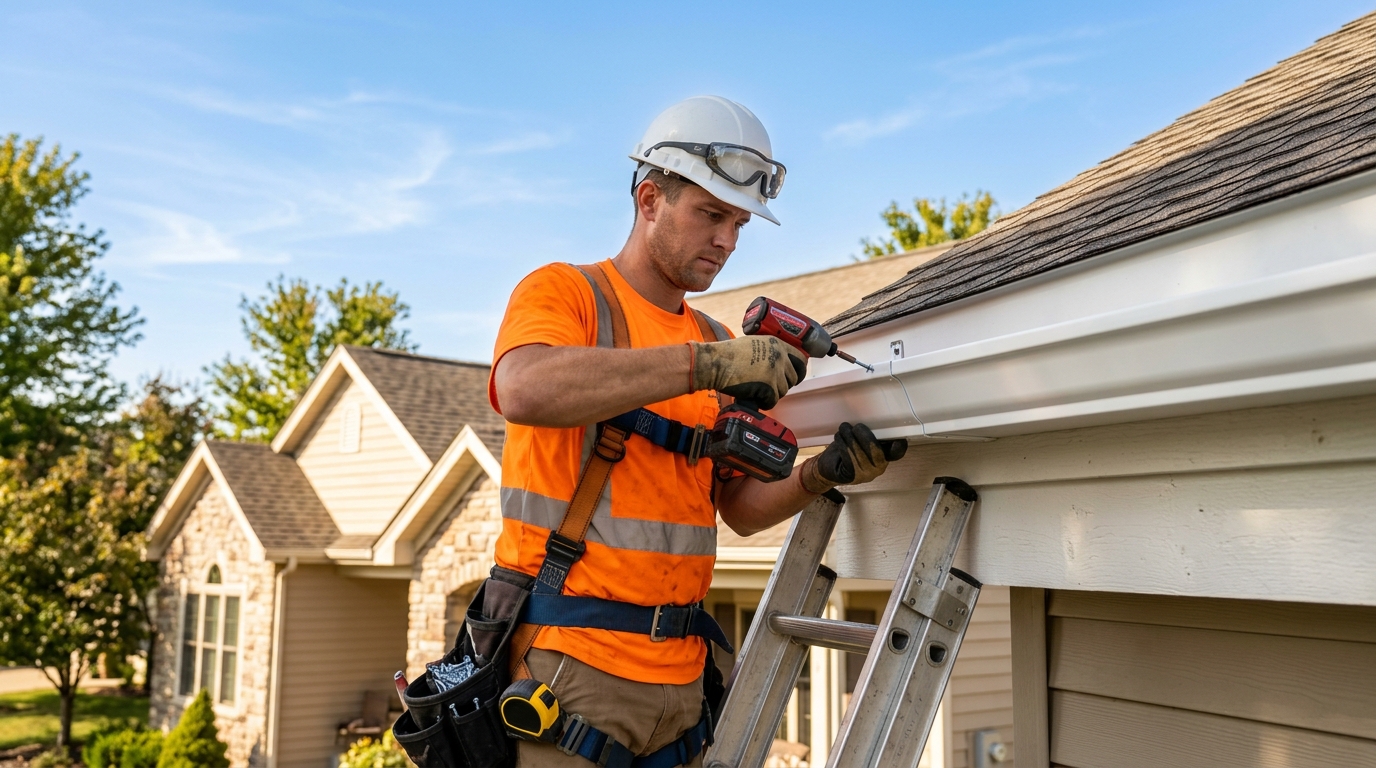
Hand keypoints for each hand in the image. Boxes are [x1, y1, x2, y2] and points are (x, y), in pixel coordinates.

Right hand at [689, 336, 806, 409]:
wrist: (716, 362)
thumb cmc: (729, 354)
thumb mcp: (755, 343)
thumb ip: (770, 351)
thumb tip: (779, 364)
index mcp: (778, 344)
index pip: (801, 359)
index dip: (798, 370)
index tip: (794, 377)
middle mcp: (779, 356)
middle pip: (794, 378)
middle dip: (783, 385)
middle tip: (770, 387)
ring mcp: (775, 371)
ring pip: (783, 391)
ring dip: (771, 394)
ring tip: (757, 391)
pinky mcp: (768, 386)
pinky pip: (772, 401)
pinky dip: (764, 402)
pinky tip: (754, 397)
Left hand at [799, 422, 906, 493]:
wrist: (829, 469)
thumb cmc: (847, 451)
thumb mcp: (861, 442)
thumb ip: (869, 435)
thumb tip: (873, 419)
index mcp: (884, 458)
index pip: (896, 453)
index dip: (898, 446)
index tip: (896, 438)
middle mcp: (878, 468)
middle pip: (876, 450)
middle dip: (865, 435)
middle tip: (856, 427)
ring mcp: (865, 474)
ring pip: (859, 452)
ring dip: (850, 437)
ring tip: (844, 428)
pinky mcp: (851, 476)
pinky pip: (848, 458)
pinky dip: (843, 445)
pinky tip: (839, 437)